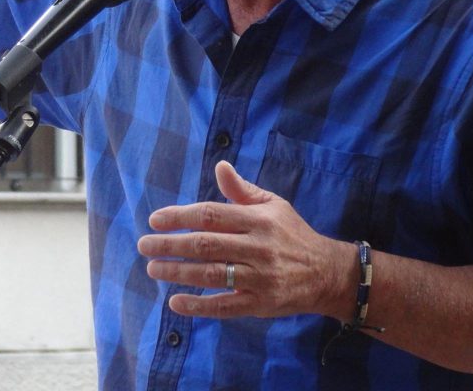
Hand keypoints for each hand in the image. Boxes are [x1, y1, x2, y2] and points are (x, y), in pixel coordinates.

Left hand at [137, 161, 354, 319]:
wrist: (328, 273)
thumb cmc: (293, 234)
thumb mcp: (273, 205)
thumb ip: (242, 190)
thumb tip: (220, 166)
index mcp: (258, 220)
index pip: (211, 215)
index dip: (180, 217)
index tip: (155, 220)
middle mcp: (258, 248)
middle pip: (205, 245)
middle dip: (170, 245)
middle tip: (144, 245)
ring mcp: (259, 278)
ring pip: (211, 275)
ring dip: (177, 272)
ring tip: (153, 268)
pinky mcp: (260, 305)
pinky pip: (224, 307)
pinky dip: (198, 306)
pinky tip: (175, 302)